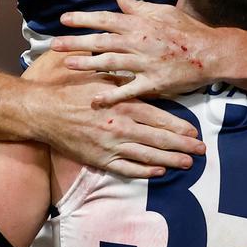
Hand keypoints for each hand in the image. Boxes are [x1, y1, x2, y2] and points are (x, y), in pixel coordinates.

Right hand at [29, 74, 204, 177]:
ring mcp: (111, 145)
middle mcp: (121, 126)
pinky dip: (145, 171)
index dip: (179, 126)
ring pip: (148, 155)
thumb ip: (125, 81)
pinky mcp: (100, 159)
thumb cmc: (73, 91)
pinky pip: (128, 168)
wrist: (45, 112)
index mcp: (123, 104)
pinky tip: (159, 171)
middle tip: (201, 150)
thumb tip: (146, 75)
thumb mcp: (102, 78)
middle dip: (183, 145)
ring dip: (171, 160)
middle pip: (159, 138)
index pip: (159, 117)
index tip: (195, 131)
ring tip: (188, 163)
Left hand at [51, 0, 222, 106]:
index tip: (64, 20)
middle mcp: (139, 42)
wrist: (210, 53)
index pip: (105, 19)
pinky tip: (95, 100)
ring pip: (110, 63)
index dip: (83, 19)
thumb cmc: (186, 30)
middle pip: (101, 41)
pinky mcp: (153, 82)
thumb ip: (137, 7)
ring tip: (68, 65)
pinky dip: (111, 95)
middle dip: (76, 42)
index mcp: (140, 23)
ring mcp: (145, 63)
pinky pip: (128, 90)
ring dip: (87, 64)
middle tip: (54, 45)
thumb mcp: (162, 12)